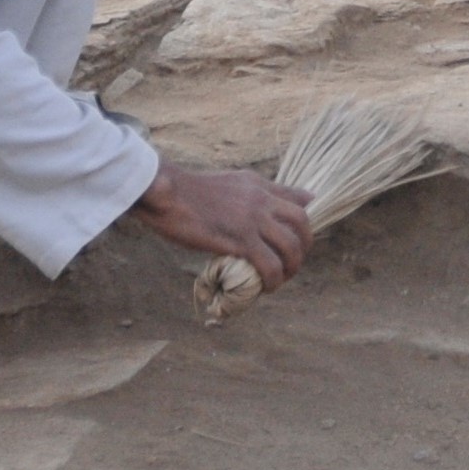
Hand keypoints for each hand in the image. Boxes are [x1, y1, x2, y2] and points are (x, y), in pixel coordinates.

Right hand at [134, 163, 312, 290]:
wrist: (165, 193)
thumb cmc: (187, 191)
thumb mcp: (228, 182)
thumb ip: (252, 192)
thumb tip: (269, 206)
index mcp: (257, 184)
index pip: (299, 200)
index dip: (303, 225)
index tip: (295, 241)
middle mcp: (261, 198)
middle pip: (303, 224)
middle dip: (304, 248)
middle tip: (289, 264)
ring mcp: (253, 218)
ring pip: (292, 248)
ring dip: (290, 269)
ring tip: (276, 280)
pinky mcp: (241, 239)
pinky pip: (271, 266)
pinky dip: (273, 281)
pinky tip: (263, 287)